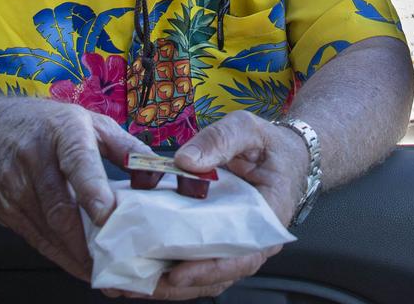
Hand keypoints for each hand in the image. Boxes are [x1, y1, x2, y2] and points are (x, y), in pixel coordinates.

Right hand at [0, 97, 149, 281]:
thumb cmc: (42, 123)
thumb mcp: (87, 121)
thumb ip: (125, 146)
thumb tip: (157, 174)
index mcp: (62, 132)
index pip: (77, 162)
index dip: (91, 190)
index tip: (106, 216)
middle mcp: (33, 159)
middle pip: (61, 208)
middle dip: (89, 244)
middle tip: (118, 268)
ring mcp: (13, 187)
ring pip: (48, 232)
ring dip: (77, 258)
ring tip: (107, 276)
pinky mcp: (3, 209)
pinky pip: (36, 239)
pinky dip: (60, 256)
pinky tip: (80, 265)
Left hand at [138, 110, 309, 299]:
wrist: (284, 153)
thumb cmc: (270, 144)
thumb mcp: (247, 129)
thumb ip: (219, 140)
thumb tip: (185, 161)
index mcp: (268, 218)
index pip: (242, 256)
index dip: (209, 269)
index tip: (177, 273)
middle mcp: (254, 240)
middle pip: (217, 275)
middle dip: (177, 285)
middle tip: (137, 284)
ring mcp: (236, 244)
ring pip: (204, 276)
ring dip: (169, 284)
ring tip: (130, 284)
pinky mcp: (219, 240)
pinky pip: (197, 261)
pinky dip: (170, 268)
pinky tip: (140, 267)